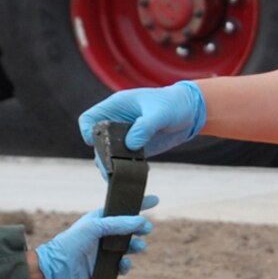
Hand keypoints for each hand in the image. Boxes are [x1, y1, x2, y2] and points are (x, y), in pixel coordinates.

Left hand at [35, 196, 157, 278]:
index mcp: (100, 220)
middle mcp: (104, 235)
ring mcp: (104, 251)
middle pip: (130, 229)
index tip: (156, 200)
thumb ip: (119, 223)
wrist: (57, 269)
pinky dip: (126, 265)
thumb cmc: (71, 242)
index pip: (123, 210)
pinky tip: (124, 264)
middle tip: (146, 230)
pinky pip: (122, 265)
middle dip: (140, 228)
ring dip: (136, 247)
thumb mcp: (95, 227)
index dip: (139, 205)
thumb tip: (141, 221)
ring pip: (128, 248)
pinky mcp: (104, 268)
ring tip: (138, 247)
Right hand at [75, 82, 207, 170]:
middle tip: (112, 167)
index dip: (88, 131)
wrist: (189, 113)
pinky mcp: (135, 150)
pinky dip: (127, 170)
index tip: (95, 142)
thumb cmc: (173, 104)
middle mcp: (116, 123)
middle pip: (96, 143)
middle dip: (102, 156)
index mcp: (115, 107)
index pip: (89, 119)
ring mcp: (124, 138)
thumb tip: (131, 145)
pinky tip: (138, 173)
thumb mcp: (160, 113)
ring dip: (113, 167)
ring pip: (108, 156)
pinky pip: (124, 162)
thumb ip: (145, 127)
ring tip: (123, 174)